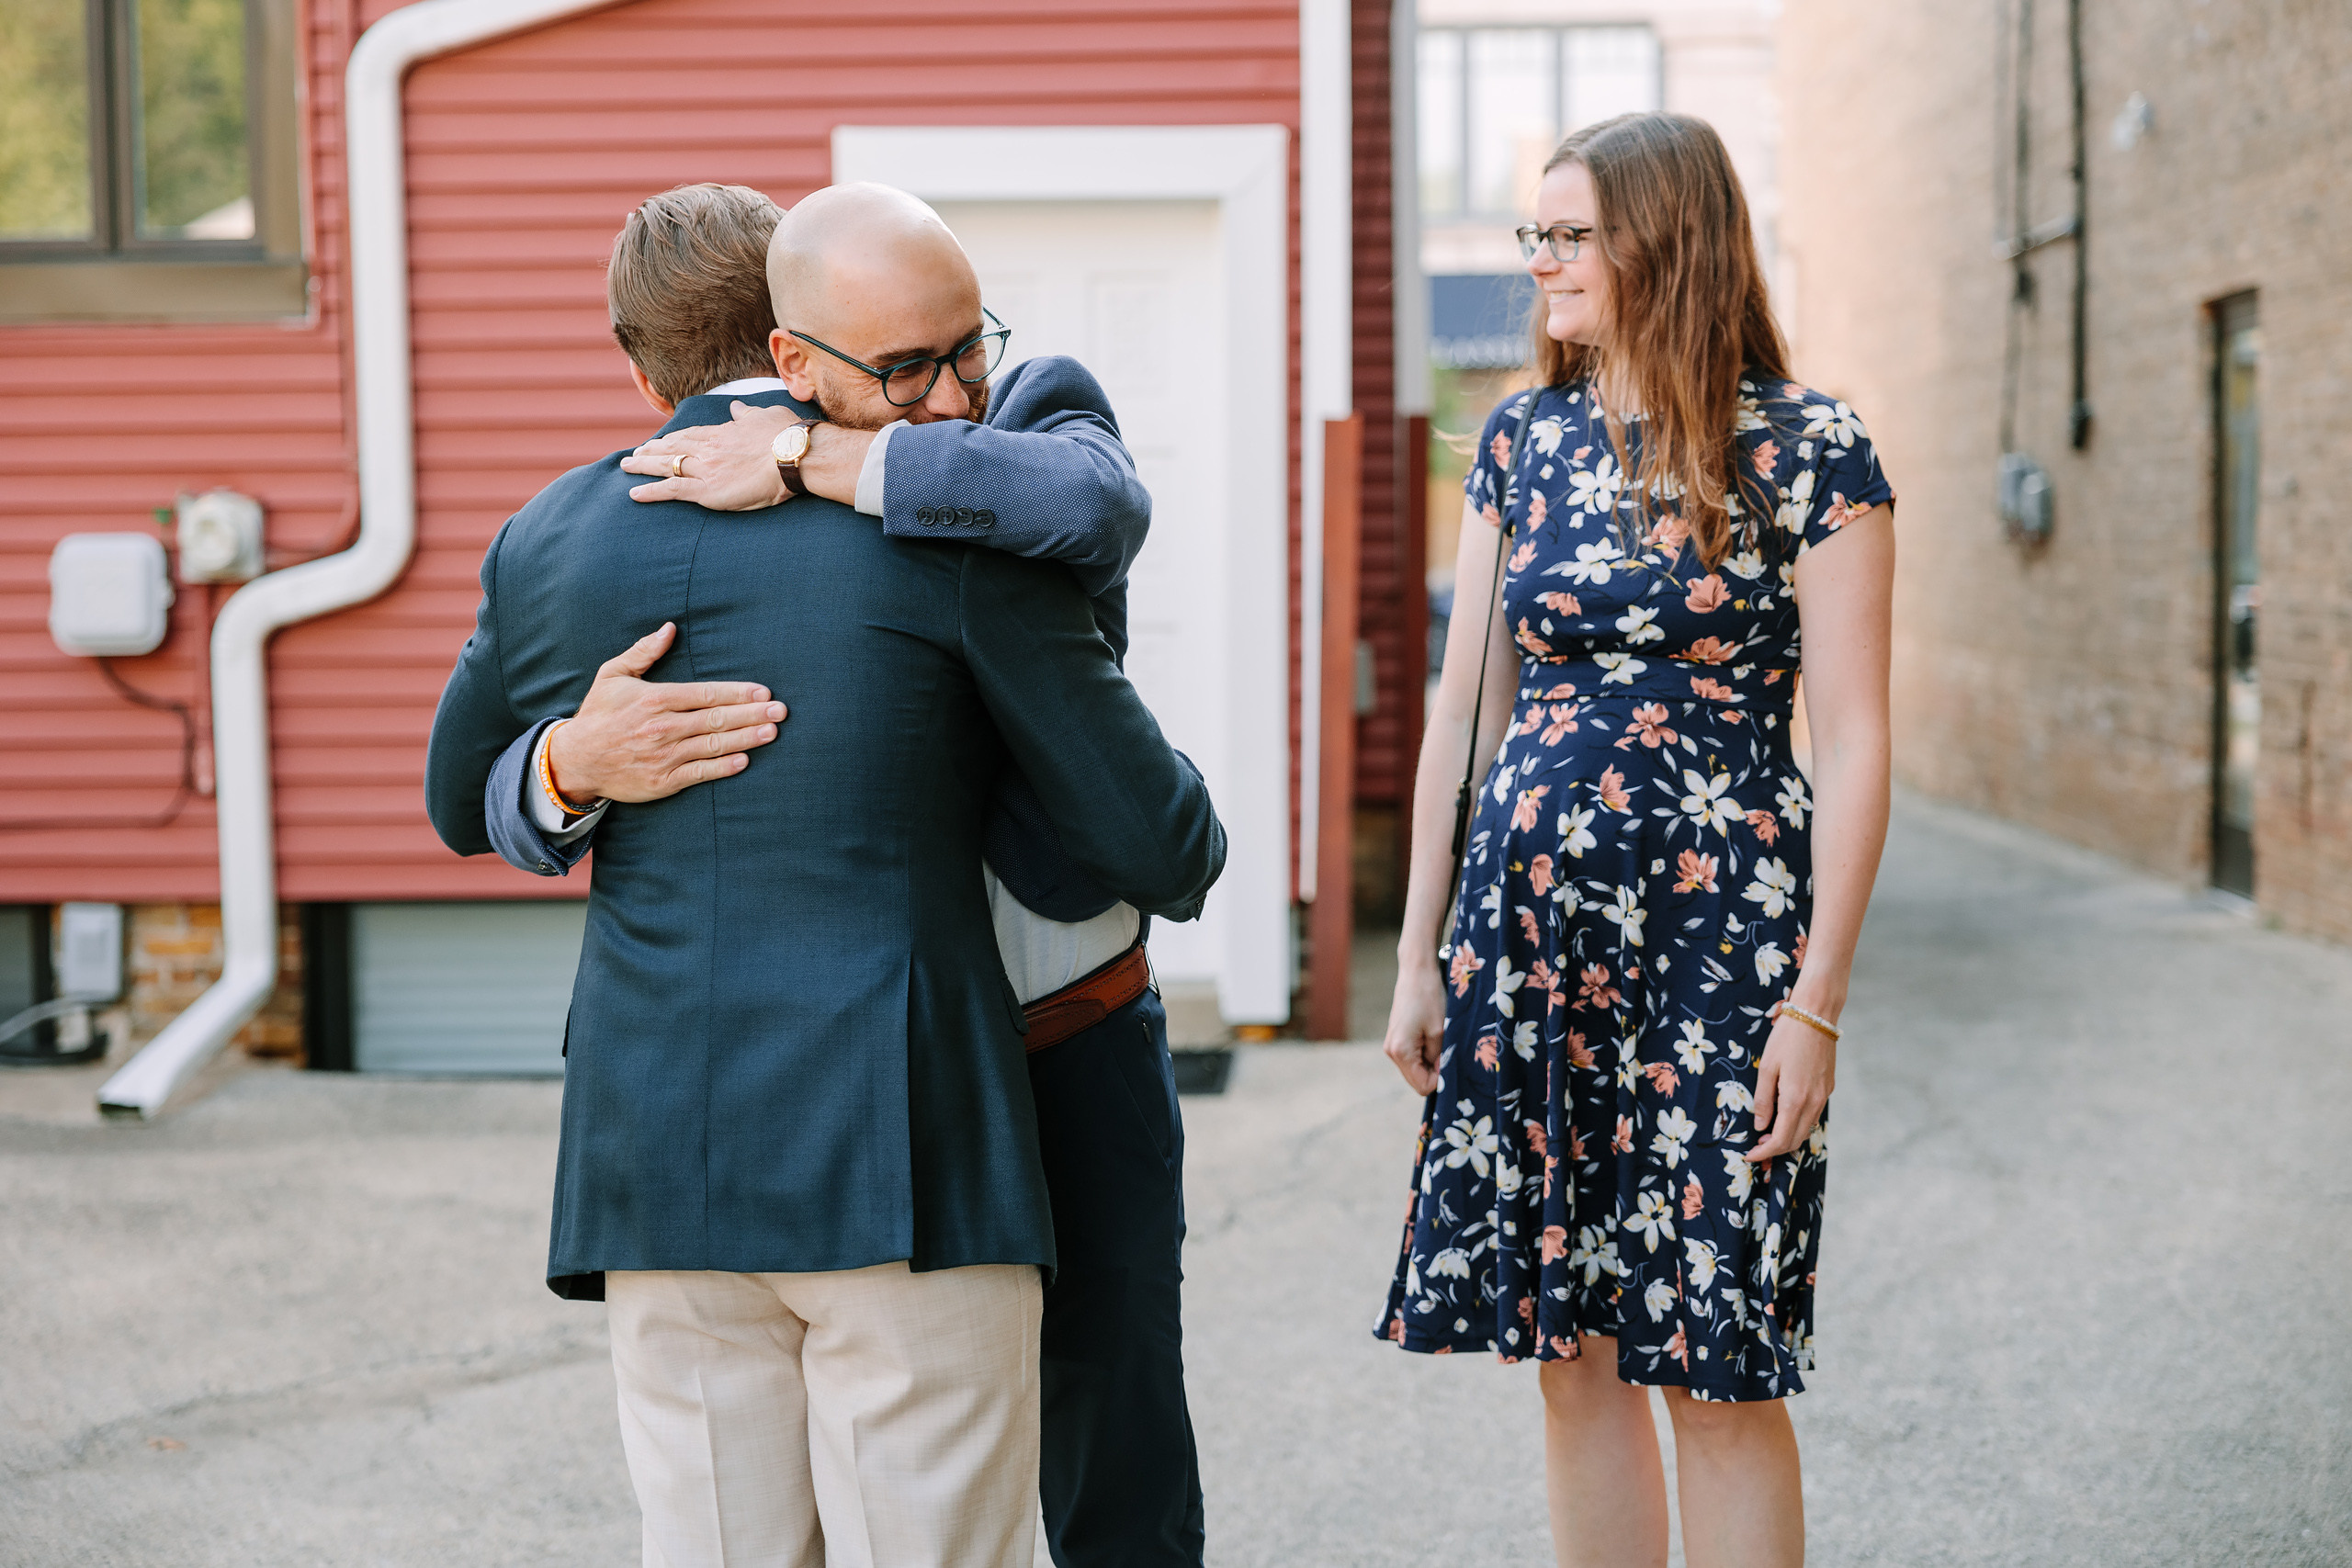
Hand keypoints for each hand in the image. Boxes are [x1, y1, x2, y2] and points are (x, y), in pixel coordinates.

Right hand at [545, 623, 784, 803]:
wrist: (575, 760)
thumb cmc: (598, 714)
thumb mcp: (612, 675)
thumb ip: (643, 652)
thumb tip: (670, 628)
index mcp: (654, 699)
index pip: (705, 694)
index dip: (737, 693)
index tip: (763, 691)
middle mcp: (662, 727)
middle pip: (716, 719)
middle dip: (752, 714)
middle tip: (781, 711)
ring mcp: (663, 756)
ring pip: (713, 745)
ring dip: (746, 739)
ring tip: (772, 732)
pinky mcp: (662, 781)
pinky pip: (699, 774)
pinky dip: (723, 767)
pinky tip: (744, 760)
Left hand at [622, 405, 877, 509]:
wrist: (794, 454)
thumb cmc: (787, 435)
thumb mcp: (767, 416)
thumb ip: (748, 413)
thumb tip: (738, 406)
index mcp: (723, 432)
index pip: (690, 435)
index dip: (673, 438)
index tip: (661, 441)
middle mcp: (708, 448)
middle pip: (672, 447)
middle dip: (651, 450)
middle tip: (635, 454)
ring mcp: (704, 468)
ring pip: (665, 465)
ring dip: (643, 466)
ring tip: (627, 467)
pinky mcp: (706, 490)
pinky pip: (670, 490)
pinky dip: (650, 491)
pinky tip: (633, 493)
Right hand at [1383, 959, 1448, 1095]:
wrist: (1416, 972)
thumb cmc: (1429, 998)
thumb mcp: (1440, 1032)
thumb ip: (1440, 1058)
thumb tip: (1442, 1076)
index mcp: (1401, 1052)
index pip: (1422, 1086)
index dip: (1440, 1079)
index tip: (1450, 1061)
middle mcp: (1392, 1052)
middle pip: (1417, 1080)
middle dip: (1435, 1072)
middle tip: (1448, 1051)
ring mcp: (1392, 1045)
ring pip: (1415, 1069)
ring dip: (1431, 1062)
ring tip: (1441, 1041)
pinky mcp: (1396, 1038)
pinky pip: (1412, 1058)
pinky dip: (1425, 1055)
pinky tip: (1433, 1038)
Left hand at [1746, 1007, 1836, 1162]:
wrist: (1816, 1016)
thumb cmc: (1786, 1038)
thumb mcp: (1767, 1067)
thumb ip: (1763, 1099)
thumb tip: (1760, 1126)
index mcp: (1795, 1099)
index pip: (1780, 1140)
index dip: (1764, 1152)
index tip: (1749, 1155)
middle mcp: (1813, 1102)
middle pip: (1795, 1140)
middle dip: (1775, 1149)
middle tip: (1756, 1146)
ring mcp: (1824, 1096)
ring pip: (1806, 1129)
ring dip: (1787, 1137)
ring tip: (1767, 1132)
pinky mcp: (1828, 1088)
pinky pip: (1813, 1115)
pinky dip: (1798, 1123)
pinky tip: (1784, 1115)